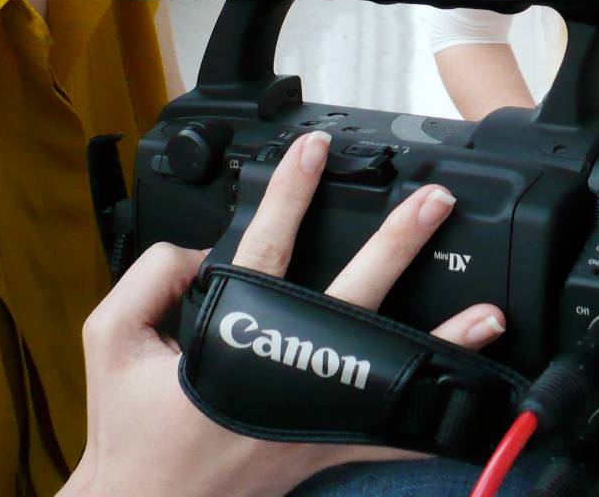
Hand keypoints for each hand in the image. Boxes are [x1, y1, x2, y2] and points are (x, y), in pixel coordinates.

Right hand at [63, 131, 506, 496]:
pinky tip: (469, 409)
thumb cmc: (128, 428)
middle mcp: (282, 373)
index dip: (291, 191)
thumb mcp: (109, 339)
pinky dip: (430, 423)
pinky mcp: (323, 449)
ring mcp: (310, 416)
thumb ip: (150, 277)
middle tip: (432, 205)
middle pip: (352, 297)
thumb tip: (198, 249)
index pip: (266, 244)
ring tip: (489, 314)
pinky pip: (387, 437)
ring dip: (441, 339)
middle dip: (397, 245)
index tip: (315, 149)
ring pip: (387, 369)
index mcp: (229, 337)